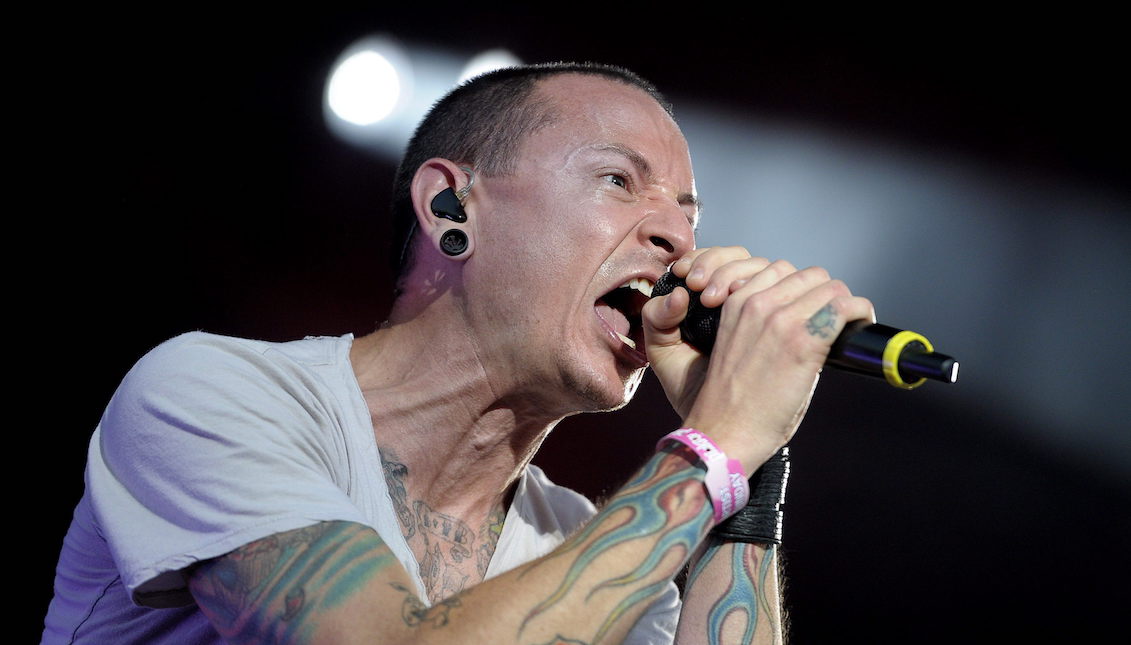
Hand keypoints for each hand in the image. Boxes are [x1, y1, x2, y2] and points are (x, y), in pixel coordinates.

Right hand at [642, 247, 874, 471]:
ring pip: (831, 287)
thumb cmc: (728, 402)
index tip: (808, 308)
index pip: (780, 270)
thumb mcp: (733, 346)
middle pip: (810, 275)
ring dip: (843, 303)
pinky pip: (844, 307)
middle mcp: (758, 304)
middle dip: (824, 294)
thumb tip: (799, 320)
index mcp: (736, 303)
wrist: (722, 432)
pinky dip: (859, 312)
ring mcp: (782, 320)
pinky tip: (861, 324)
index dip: (799, 289)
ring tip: (848, 323)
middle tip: (832, 318)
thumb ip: (759, 325)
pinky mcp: (804, 342)